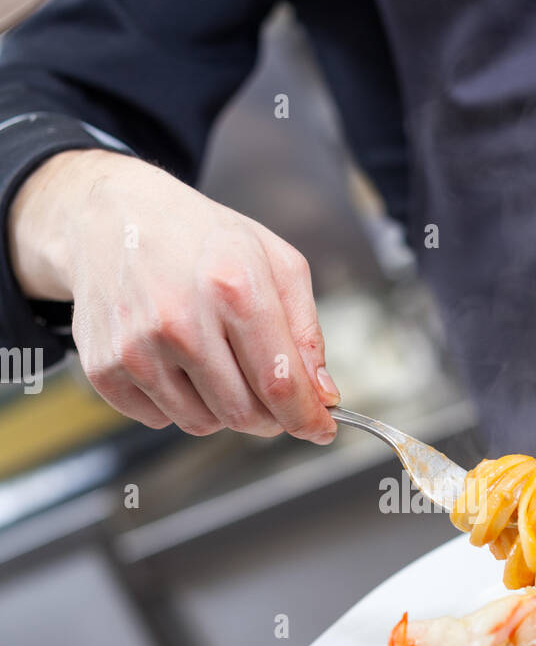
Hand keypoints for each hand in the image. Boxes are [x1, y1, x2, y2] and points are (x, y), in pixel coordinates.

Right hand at [9, 150, 339, 441]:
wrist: (109, 216)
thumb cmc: (198, 238)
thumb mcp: (272, 260)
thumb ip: (306, 332)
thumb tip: (322, 395)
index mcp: (232, 288)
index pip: (281, 384)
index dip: (307, 418)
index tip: (321, 429)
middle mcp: (180, 322)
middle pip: (244, 414)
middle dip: (267, 414)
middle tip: (266, 390)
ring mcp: (136, 349)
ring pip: (202, 423)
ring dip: (219, 407)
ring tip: (210, 358)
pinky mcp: (104, 369)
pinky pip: (159, 419)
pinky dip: (175, 403)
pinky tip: (171, 359)